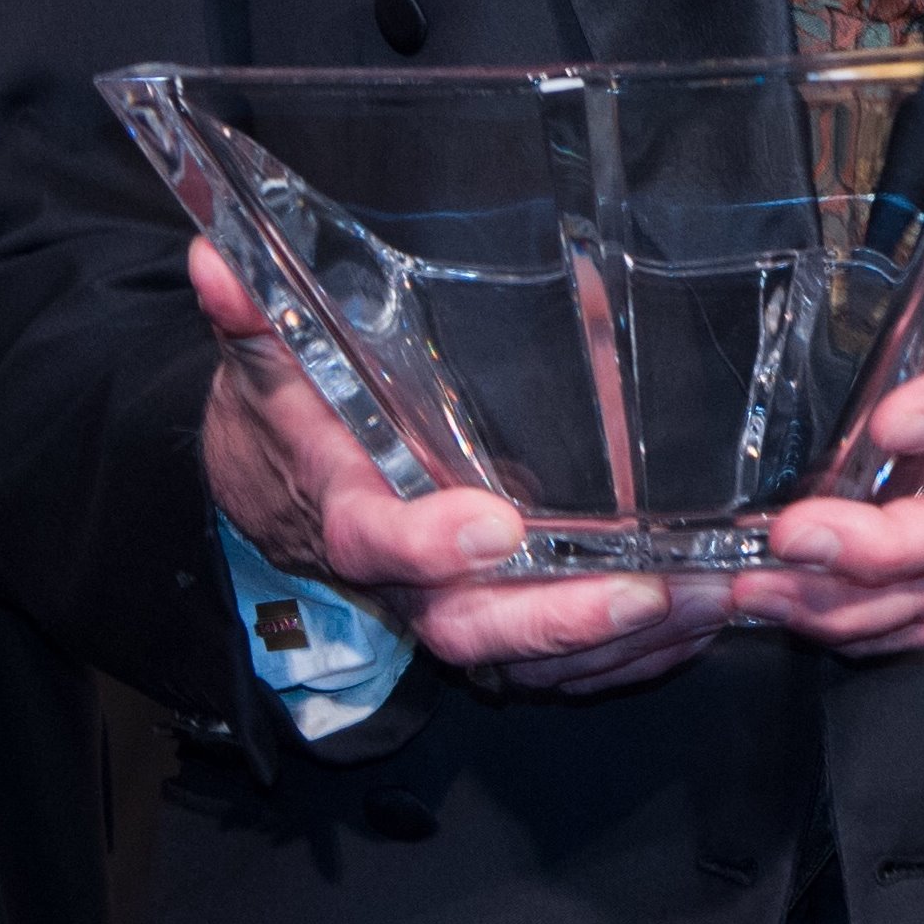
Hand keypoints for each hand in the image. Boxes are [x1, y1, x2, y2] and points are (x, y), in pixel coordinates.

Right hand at [188, 237, 728, 693]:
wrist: (272, 488)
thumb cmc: (288, 416)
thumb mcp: (264, 362)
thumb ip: (251, 316)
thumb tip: (216, 258)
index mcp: (347, 508)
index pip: (374, 540)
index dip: (428, 543)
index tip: (495, 525)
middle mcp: (400, 578)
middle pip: (467, 625)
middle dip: (556, 620)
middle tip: (645, 592)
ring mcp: (447, 606)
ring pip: (524, 656)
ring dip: (616, 644)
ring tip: (707, 604)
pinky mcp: (489, 618)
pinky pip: (555, 665)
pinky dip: (626, 660)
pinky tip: (696, 629)